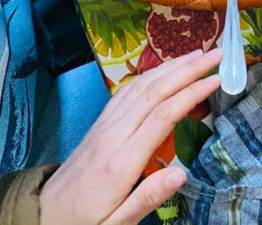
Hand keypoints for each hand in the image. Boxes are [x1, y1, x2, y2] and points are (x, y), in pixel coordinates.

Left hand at [39, 48, 222, 224]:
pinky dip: (149, 75)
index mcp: (121, 160)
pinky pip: (126, 91)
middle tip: (215, 54)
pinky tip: (162, 70)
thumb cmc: (86, 222)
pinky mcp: (99, 123)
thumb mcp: (117, 223)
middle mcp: (113, 134)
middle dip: (187, 69)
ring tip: (196, 54)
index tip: (216, 79)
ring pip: (140, 86)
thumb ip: (148, 198)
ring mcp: (104, 125)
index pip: (162, 115)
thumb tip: (181, 173)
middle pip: (153, 91)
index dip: (191, 93)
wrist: (45, 215)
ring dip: (169, 66)